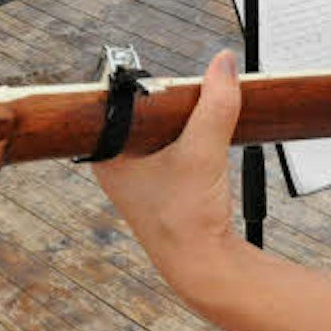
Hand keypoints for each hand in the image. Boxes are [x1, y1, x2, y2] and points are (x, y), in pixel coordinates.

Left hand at [93, 51, 243, 276]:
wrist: (204, 265)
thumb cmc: (186, 221)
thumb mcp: (203, 151)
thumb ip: (216, 104)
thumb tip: (223, 64)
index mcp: (107, 154)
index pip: (117, 102)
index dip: (143, 85)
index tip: (165, 77)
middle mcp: (117, 163)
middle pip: (141, 111)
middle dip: (169, 100)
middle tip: (191, 91)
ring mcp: (137, 175)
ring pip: (158, 128)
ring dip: (182, 117)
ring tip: (200, 111)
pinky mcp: (160, 182)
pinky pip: (172, 144)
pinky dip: (190, 134)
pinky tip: (204, 133)